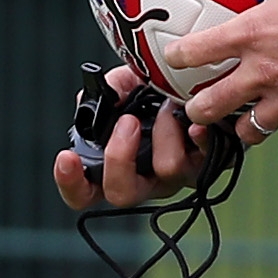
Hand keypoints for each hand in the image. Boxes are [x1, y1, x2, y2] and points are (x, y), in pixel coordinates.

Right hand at [53, 62, 227, 210]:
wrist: (201, 86)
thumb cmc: (157, 91)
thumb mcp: (127, 84)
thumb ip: (108, 90)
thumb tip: (101, 98)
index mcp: (116, 166)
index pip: (84, 192)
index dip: (71, 183)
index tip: (66, 157)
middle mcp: (146, 178)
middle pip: (122, 194)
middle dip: (119, 158)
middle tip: (126, 123)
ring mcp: (177, 175)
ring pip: (166, 171)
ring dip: (163, 133)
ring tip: (166, 105)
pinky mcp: (210, 164)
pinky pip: (206, 160)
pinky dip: (199, 141)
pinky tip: (196, 125)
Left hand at [153, 0, 277, 149]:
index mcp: (255, 34)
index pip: (194, 52)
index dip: (178, 57)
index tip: (175, 59)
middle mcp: (266, 73)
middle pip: (209, 107)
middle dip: (201, 108)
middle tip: (203, 104)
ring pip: (252, 132)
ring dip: (251, 126)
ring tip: (253, 119)